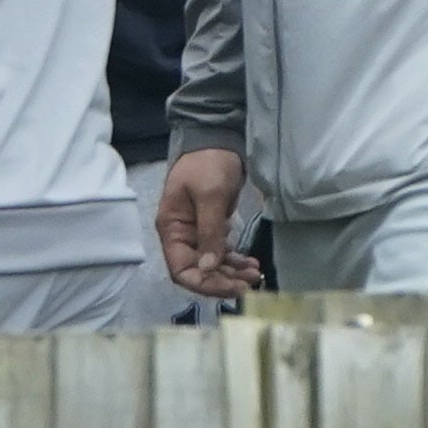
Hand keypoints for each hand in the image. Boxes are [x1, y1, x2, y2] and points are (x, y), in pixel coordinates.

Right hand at [155, 146, 259, 299]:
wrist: (217, 140)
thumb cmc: (208, 164)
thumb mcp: (210, 196)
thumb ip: (210, 232)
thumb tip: (208, 267)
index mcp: (172, 229)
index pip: (181, 270)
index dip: (204, 283)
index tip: (232, 287)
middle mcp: (181, 236)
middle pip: (198, 272)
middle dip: (223, 280)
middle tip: (251, 282)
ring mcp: (196, 234)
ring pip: (211, 265)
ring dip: (232, 273)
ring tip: (255, 274)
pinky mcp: (212, 229)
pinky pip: (221, 253)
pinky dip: (235, 261)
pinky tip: (251, 263)